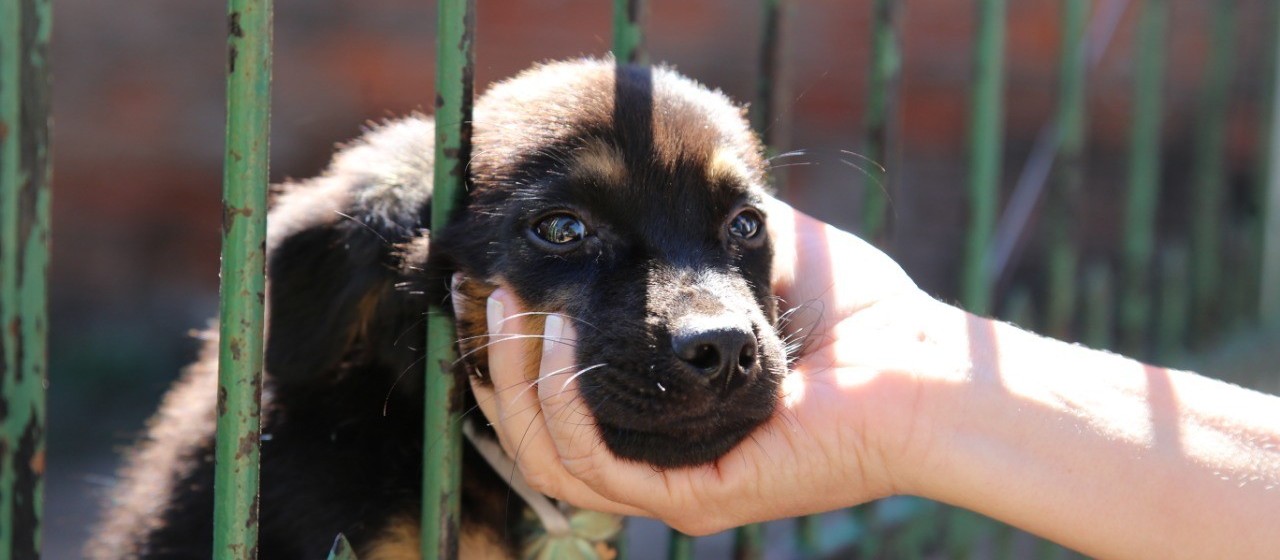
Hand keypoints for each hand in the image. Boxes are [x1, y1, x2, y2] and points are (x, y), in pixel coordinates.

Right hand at [465, 196, 941, 534]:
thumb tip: (634, 191)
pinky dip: (561, 403)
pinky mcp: (692, 497)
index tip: (496, 284)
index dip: (514, 353)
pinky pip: (593, 463)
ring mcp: (672, 487)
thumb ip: (688, 243)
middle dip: (499, 361)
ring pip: (548, 455)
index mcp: (664, 422)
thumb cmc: (851, 317)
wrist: (916, 364)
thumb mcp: (747, 262)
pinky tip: (558, 337)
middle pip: (534, 434)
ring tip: (515, 307)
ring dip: (516, 380)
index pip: (556, 407)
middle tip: (487, 289)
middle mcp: (658, 463)